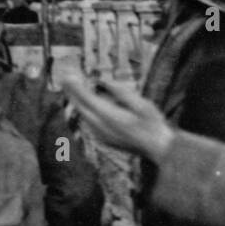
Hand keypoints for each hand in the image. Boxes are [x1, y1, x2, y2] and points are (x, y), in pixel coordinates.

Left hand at [59, 73, 174, 163]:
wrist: (159, 149)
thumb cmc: (154, 125)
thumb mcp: (142, 104)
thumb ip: (121, 93)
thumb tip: (105, 82)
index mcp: (109, 117)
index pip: (87, 99)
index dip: (76, 87)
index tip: (68, 76)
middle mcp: (100, 127)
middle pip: (81, 107)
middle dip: (72, 92)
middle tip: (65, 78)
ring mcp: (100, 135)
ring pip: (83, 115)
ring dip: (78, 102)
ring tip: (73, 88)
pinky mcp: (103, 139)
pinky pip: (88, 122)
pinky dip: (85, 111)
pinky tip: (86, 105)